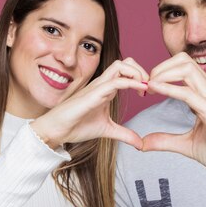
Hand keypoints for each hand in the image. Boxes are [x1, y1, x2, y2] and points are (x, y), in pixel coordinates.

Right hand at [31, 57, 147, 149]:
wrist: (56, 130)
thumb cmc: (77, 126)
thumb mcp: (107, 130)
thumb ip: (124, 134)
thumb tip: (140, 144)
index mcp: (106, 88)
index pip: (126, 70)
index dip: (141, 76)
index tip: (149, 92)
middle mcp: (103, 83)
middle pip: (125, 62)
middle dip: (141, 70)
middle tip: (149, 86)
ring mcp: (97, 87)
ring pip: (120, 66)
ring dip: (137, 73)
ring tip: (145, 87)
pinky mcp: (93, 94)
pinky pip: (114, 82)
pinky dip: (131, 83)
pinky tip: (140, 91)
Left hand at [142, 53, 205, 177]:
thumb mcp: (189, 145)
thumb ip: (166, 141)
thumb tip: (142, 143)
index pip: (183, 67)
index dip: (162, 71)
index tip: (147, 87)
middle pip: (183, 60)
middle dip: (160, 66)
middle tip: (145, 84)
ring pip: (186, 67)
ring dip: (163, 72)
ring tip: (149, 85)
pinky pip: (188, 92)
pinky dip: (168, 87)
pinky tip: (155, 89)